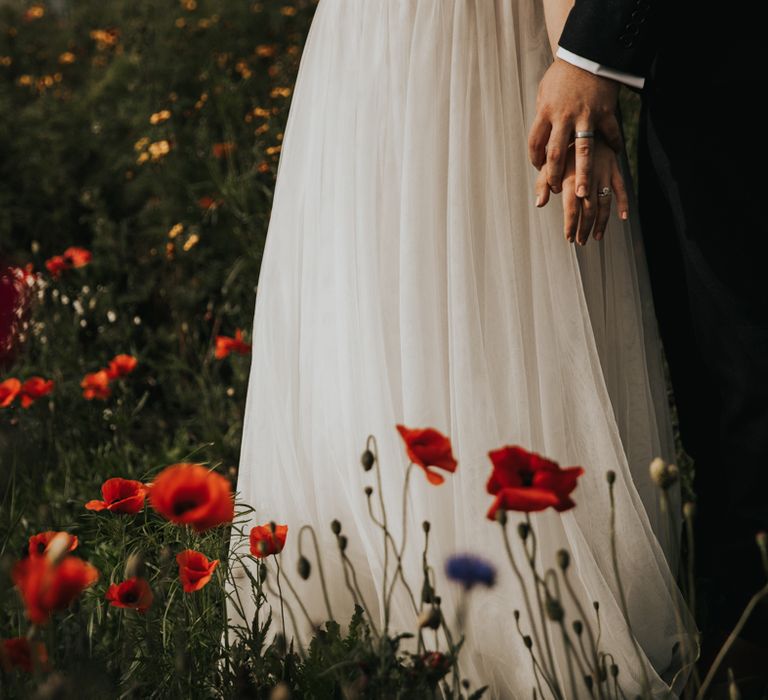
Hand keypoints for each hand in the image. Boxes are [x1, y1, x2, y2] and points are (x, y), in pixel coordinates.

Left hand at [528, 58, 620, 197]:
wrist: (587, 52)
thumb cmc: (562, 74)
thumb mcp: (544, 92)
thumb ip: (542, 117)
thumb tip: (539, 141)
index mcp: (545, 111)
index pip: (535, 143)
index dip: (535, 159)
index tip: (539, 169)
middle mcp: (564, 116)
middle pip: (556, 153)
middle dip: (554, 175)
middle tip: (555, 191)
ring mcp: (586, 114)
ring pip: (583, 150)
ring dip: (582, 174)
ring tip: (582, 193)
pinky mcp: (605, 111)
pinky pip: (610, 133)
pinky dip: (614, 145)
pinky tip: (615, 155)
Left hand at [535, 136, 628, 245]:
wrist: (585, 125)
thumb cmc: (563, 148)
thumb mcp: (549, 164)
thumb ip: (544, 184)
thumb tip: (539, 204)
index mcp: (571, 178)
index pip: (571, 208)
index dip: (570, 225)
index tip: (568, 238)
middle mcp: (589, 178)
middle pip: (588, 210)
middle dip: (584, 228)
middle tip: (581, 242)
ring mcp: (604, 174)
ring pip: (605, 203)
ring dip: (601, 222)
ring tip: (596, 237)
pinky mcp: (615, 170)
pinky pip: (621, 189)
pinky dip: (623, 204)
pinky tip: (623, 218)